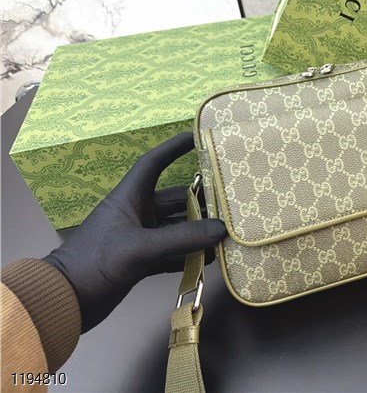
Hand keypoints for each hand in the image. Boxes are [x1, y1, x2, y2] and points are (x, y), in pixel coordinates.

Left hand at [43, 132, 226, 332]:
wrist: (63, 301)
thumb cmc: (95, 262)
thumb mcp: (140, 247)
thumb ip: (181, 239)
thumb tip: (221, 231)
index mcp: (129, 198)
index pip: (153, 163)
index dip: (173, 148)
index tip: (197, 138)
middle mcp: (136, 214)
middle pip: (175, 199)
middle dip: (201, 201)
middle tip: (230, 202)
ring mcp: (140, 238)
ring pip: (177, 228)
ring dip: (198, 232)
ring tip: (227, 233)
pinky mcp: (141, 261)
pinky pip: (173, 253)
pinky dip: (189, 256)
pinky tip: (209, 260)